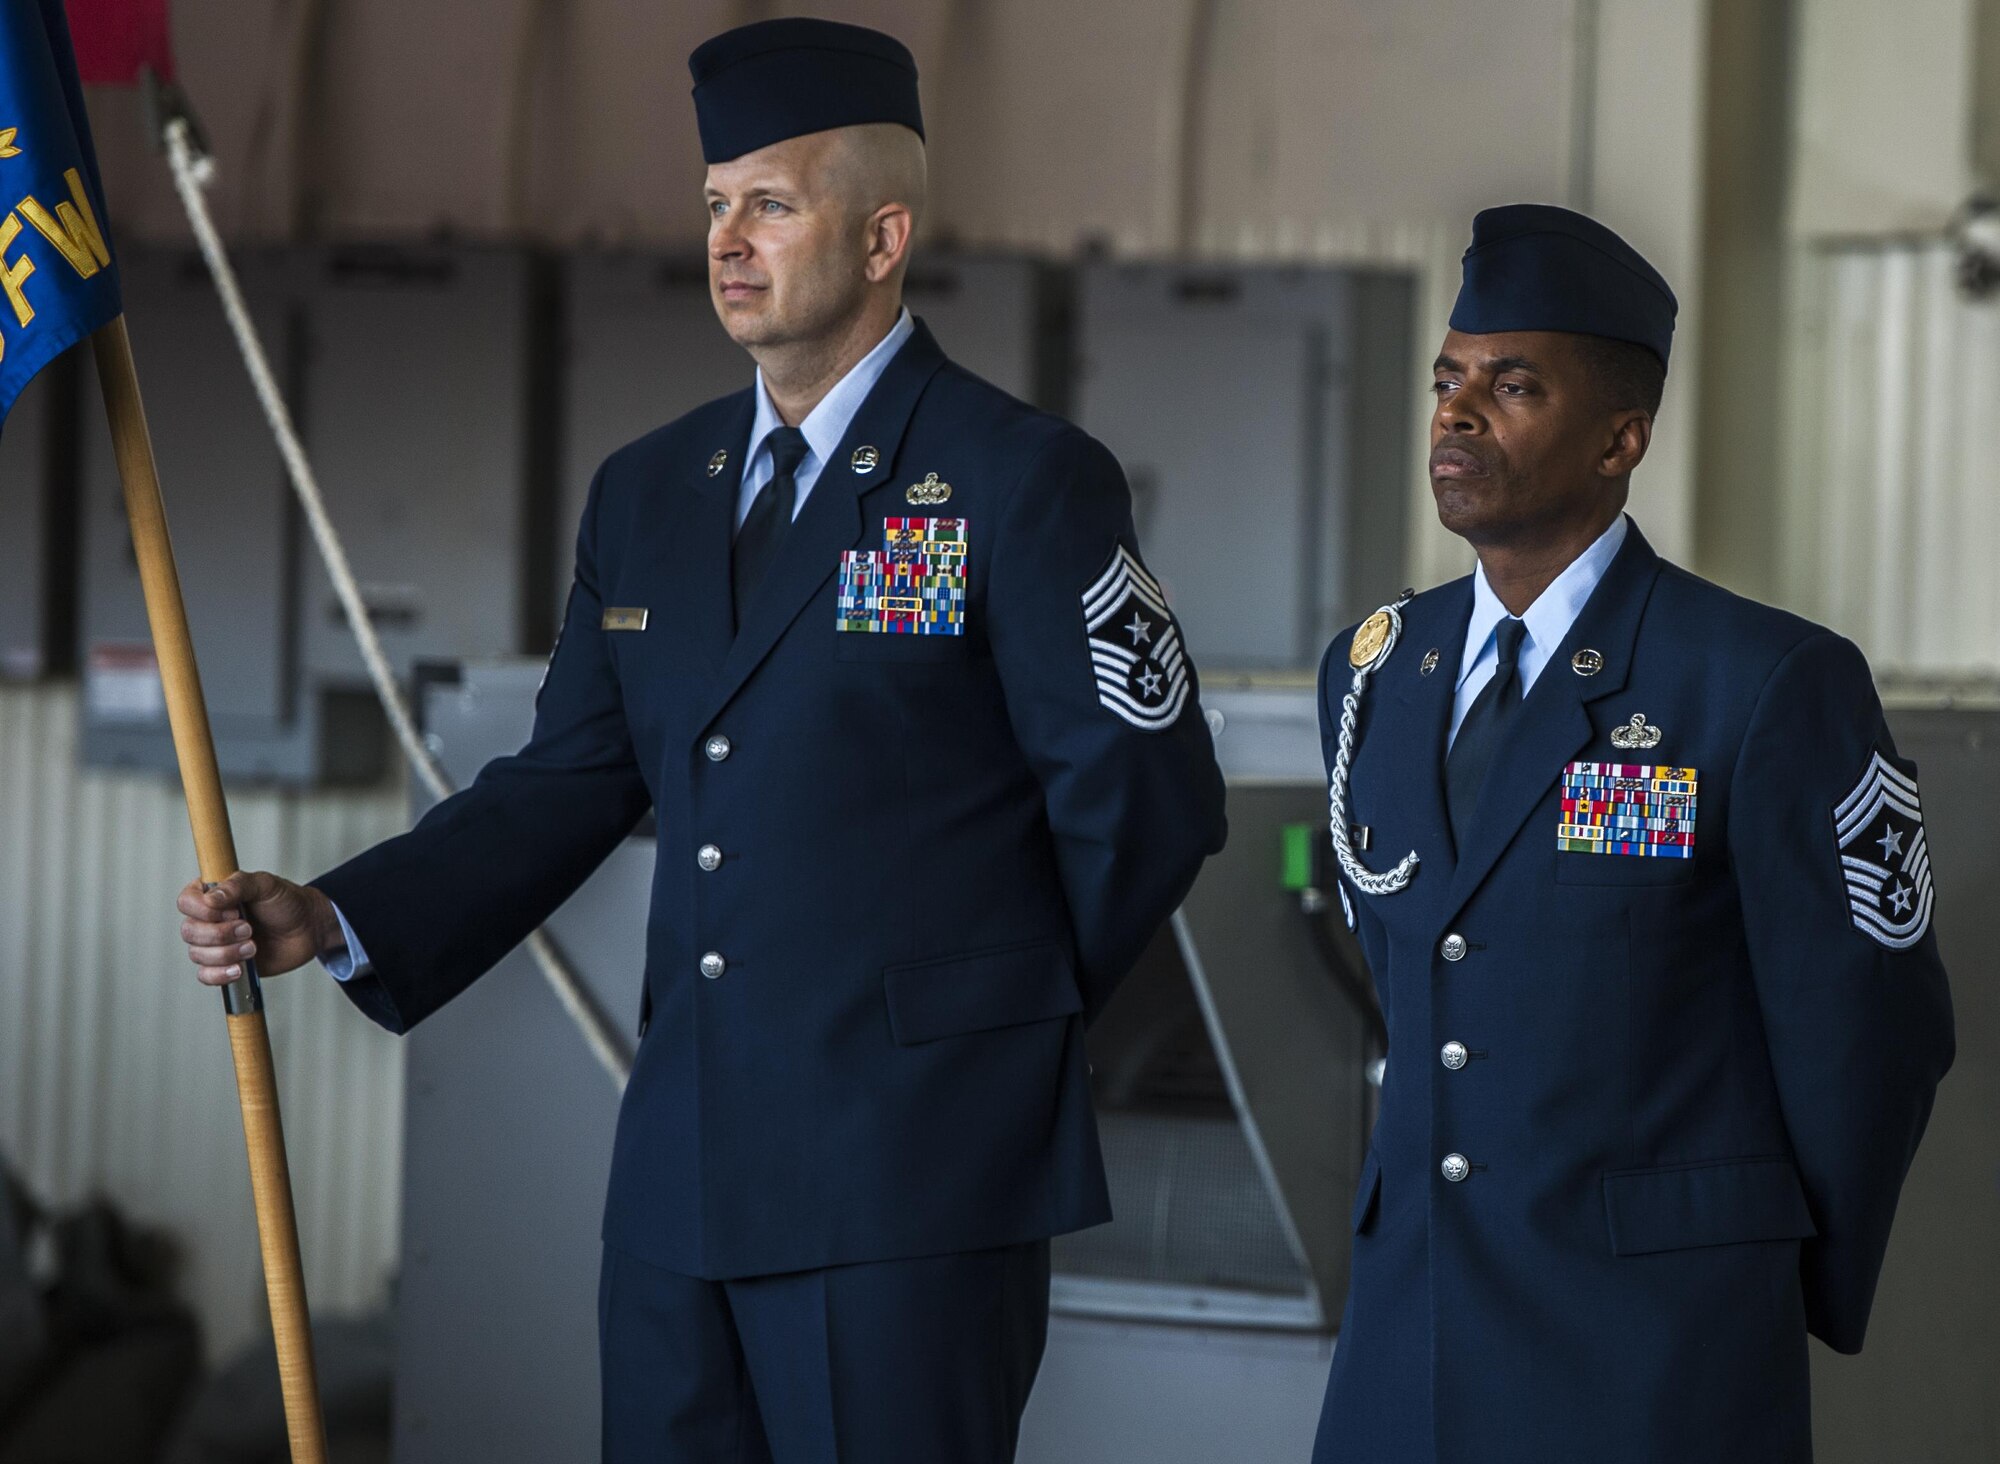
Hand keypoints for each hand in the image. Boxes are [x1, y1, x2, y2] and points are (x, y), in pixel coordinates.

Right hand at [175, 871, 340, 985]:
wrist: (308, 928)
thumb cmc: (287, 902)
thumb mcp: (265, 885)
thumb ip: (238, 885)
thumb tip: (211, 898)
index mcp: (212, 895)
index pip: (186, 902)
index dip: (205, 911)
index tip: (233, 911)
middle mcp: (208, 919)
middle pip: (189, 931)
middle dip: (220, 934)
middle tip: (249, 929)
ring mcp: (215, 944)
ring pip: (197, 955)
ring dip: (227, 953)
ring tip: (253, 947)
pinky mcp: (224, 965)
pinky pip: (206, 976)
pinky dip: (220, 974)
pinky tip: (239, 969)